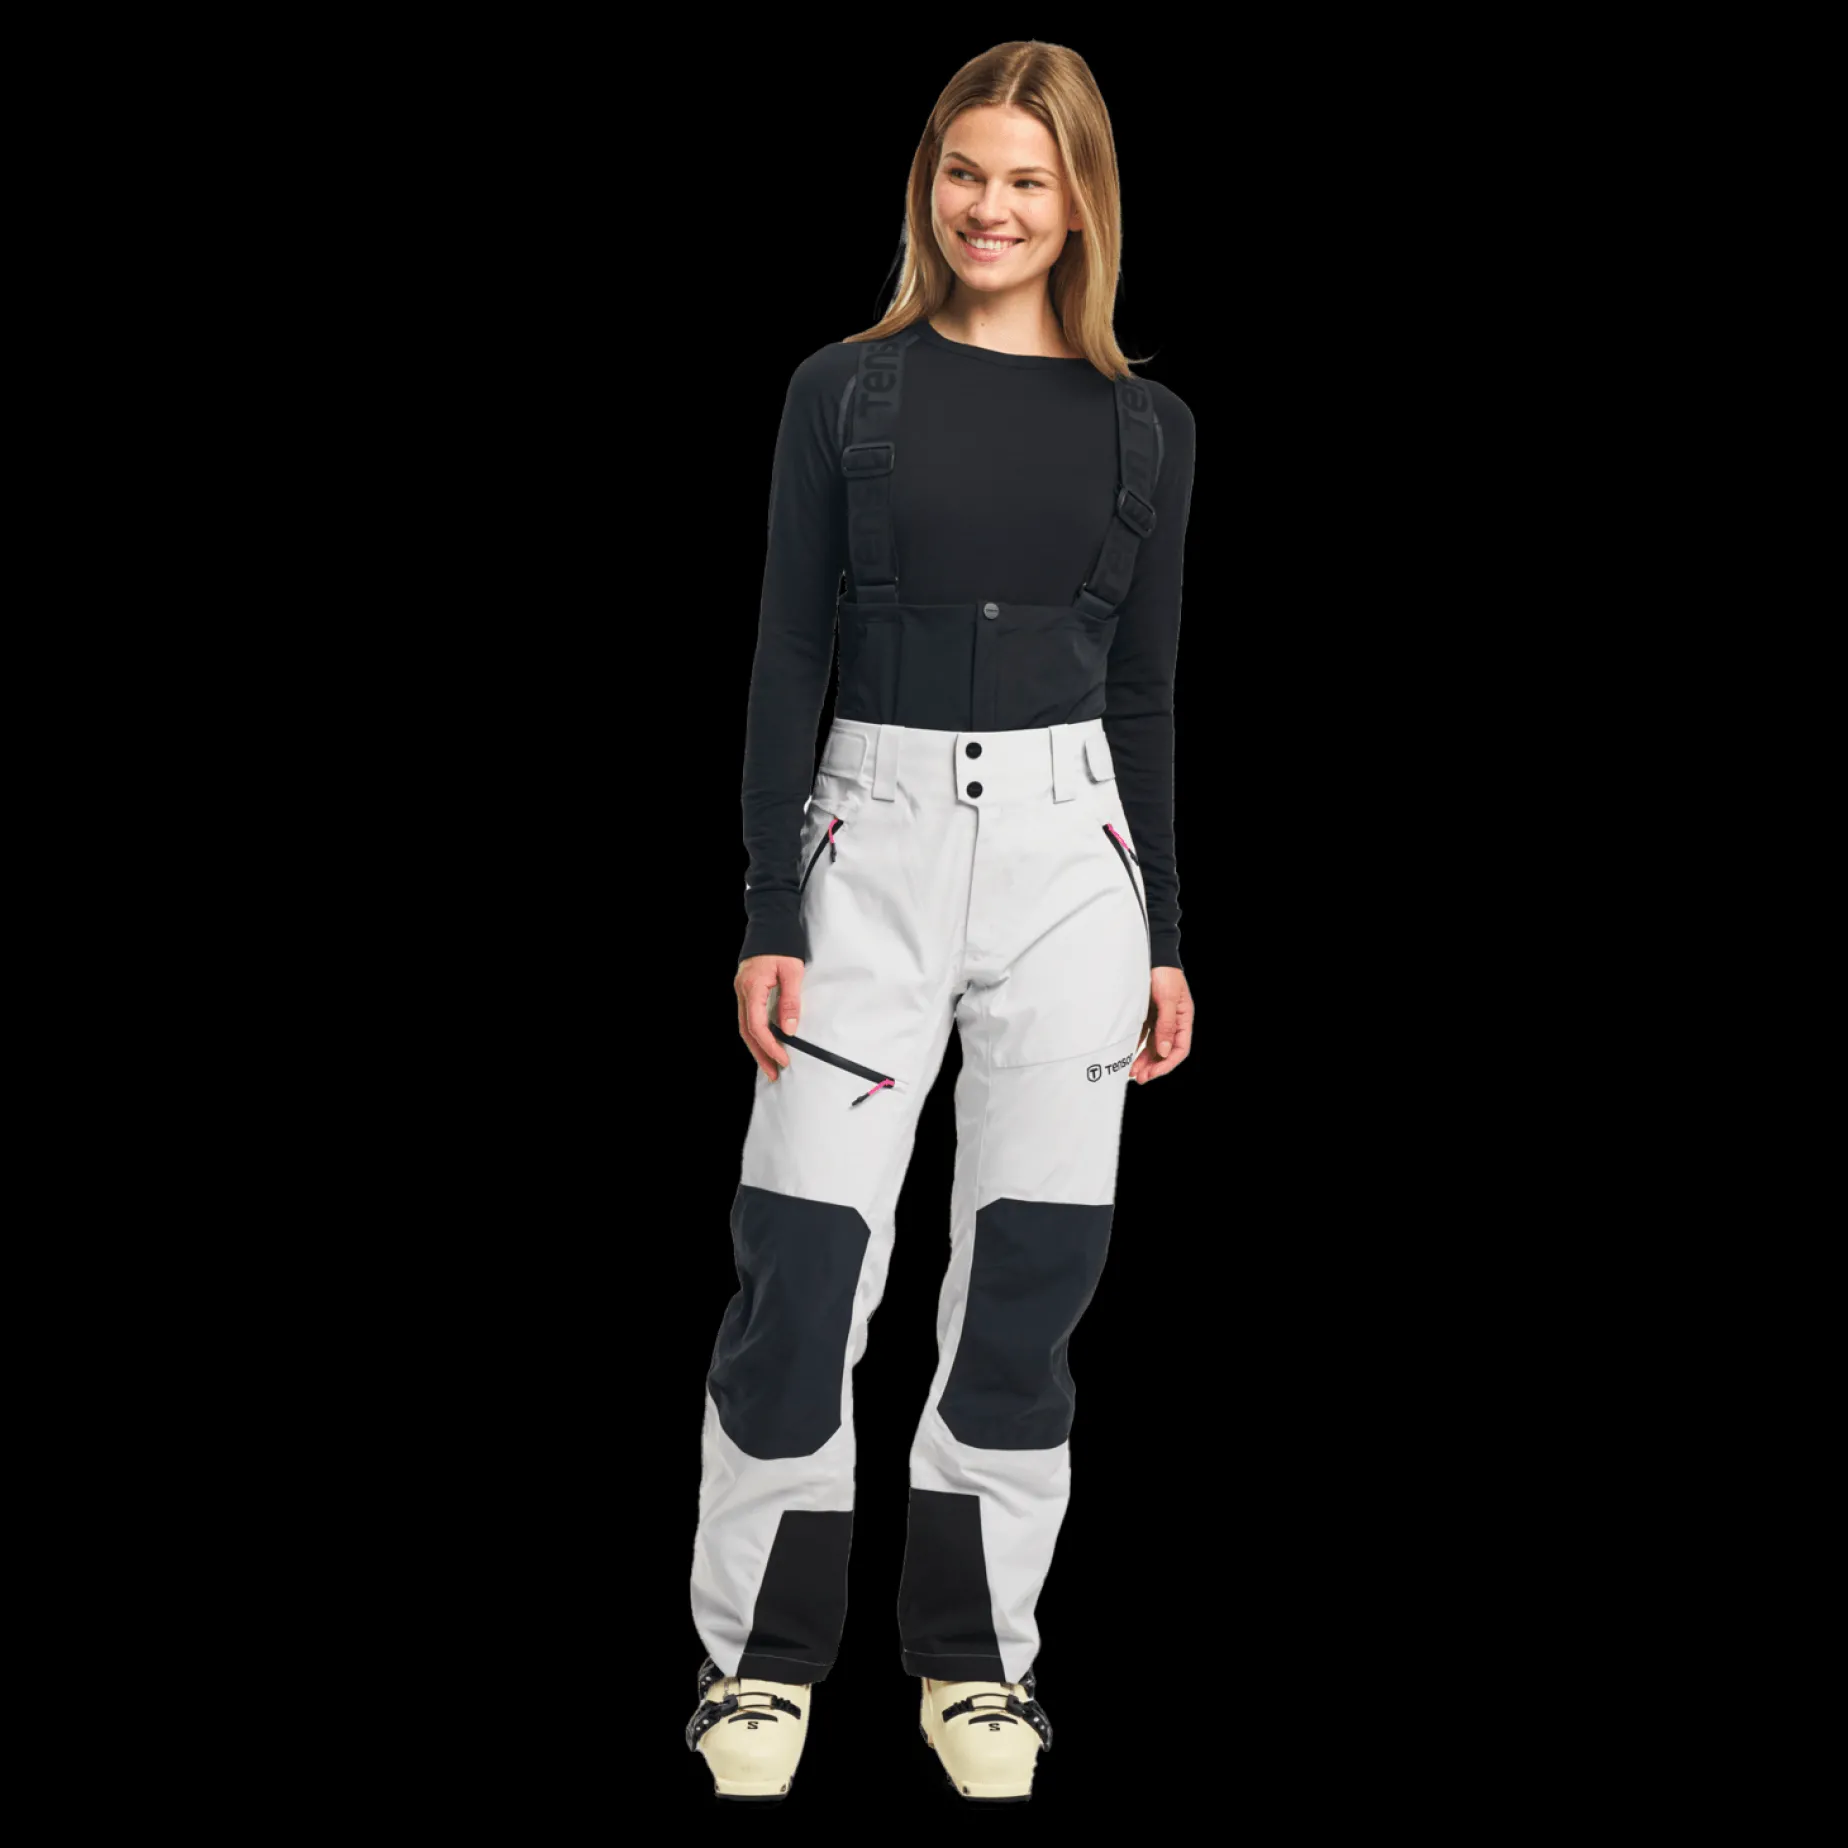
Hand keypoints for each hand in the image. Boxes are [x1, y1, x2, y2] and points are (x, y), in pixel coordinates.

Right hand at [736, 953, 804, 1080]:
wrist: (771, 922)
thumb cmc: (782, 943)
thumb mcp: (792, 971)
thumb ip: (789, 1001)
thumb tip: (788, 1030)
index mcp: (751, 987)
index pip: (757, 1026)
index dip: (769, 1046)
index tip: (783, 1059)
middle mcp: (742, 991)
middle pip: (746, 1031)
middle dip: (760, 1054)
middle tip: (773, 1073)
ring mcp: (742, 990)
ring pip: (745, 1025)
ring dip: (757, 1046)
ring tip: (770, 1064)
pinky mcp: (747, 988)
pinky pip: (748, 1016)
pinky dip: (756, 1032)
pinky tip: (766, 1042)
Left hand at [1130, 965, 1191, 1084]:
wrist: (1152, 954)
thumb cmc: (1164, 973)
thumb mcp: (1167, 1000)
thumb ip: (1166, 1026)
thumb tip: (1164, 1052)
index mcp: (1184, 1019)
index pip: (1180, 1049)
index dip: (1167, 1064)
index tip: (1153, 1074)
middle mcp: (1173, 1022)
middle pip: (1165, 1051)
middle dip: (1154, 1066)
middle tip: (1140, 1078)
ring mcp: (1159, 1019)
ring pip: (1153, 1046)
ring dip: (1144, 1060)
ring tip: (1133, 1073)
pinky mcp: (1146, 1015)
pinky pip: (1143, 1036)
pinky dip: (1137, 1048)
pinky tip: (1129, 1057)